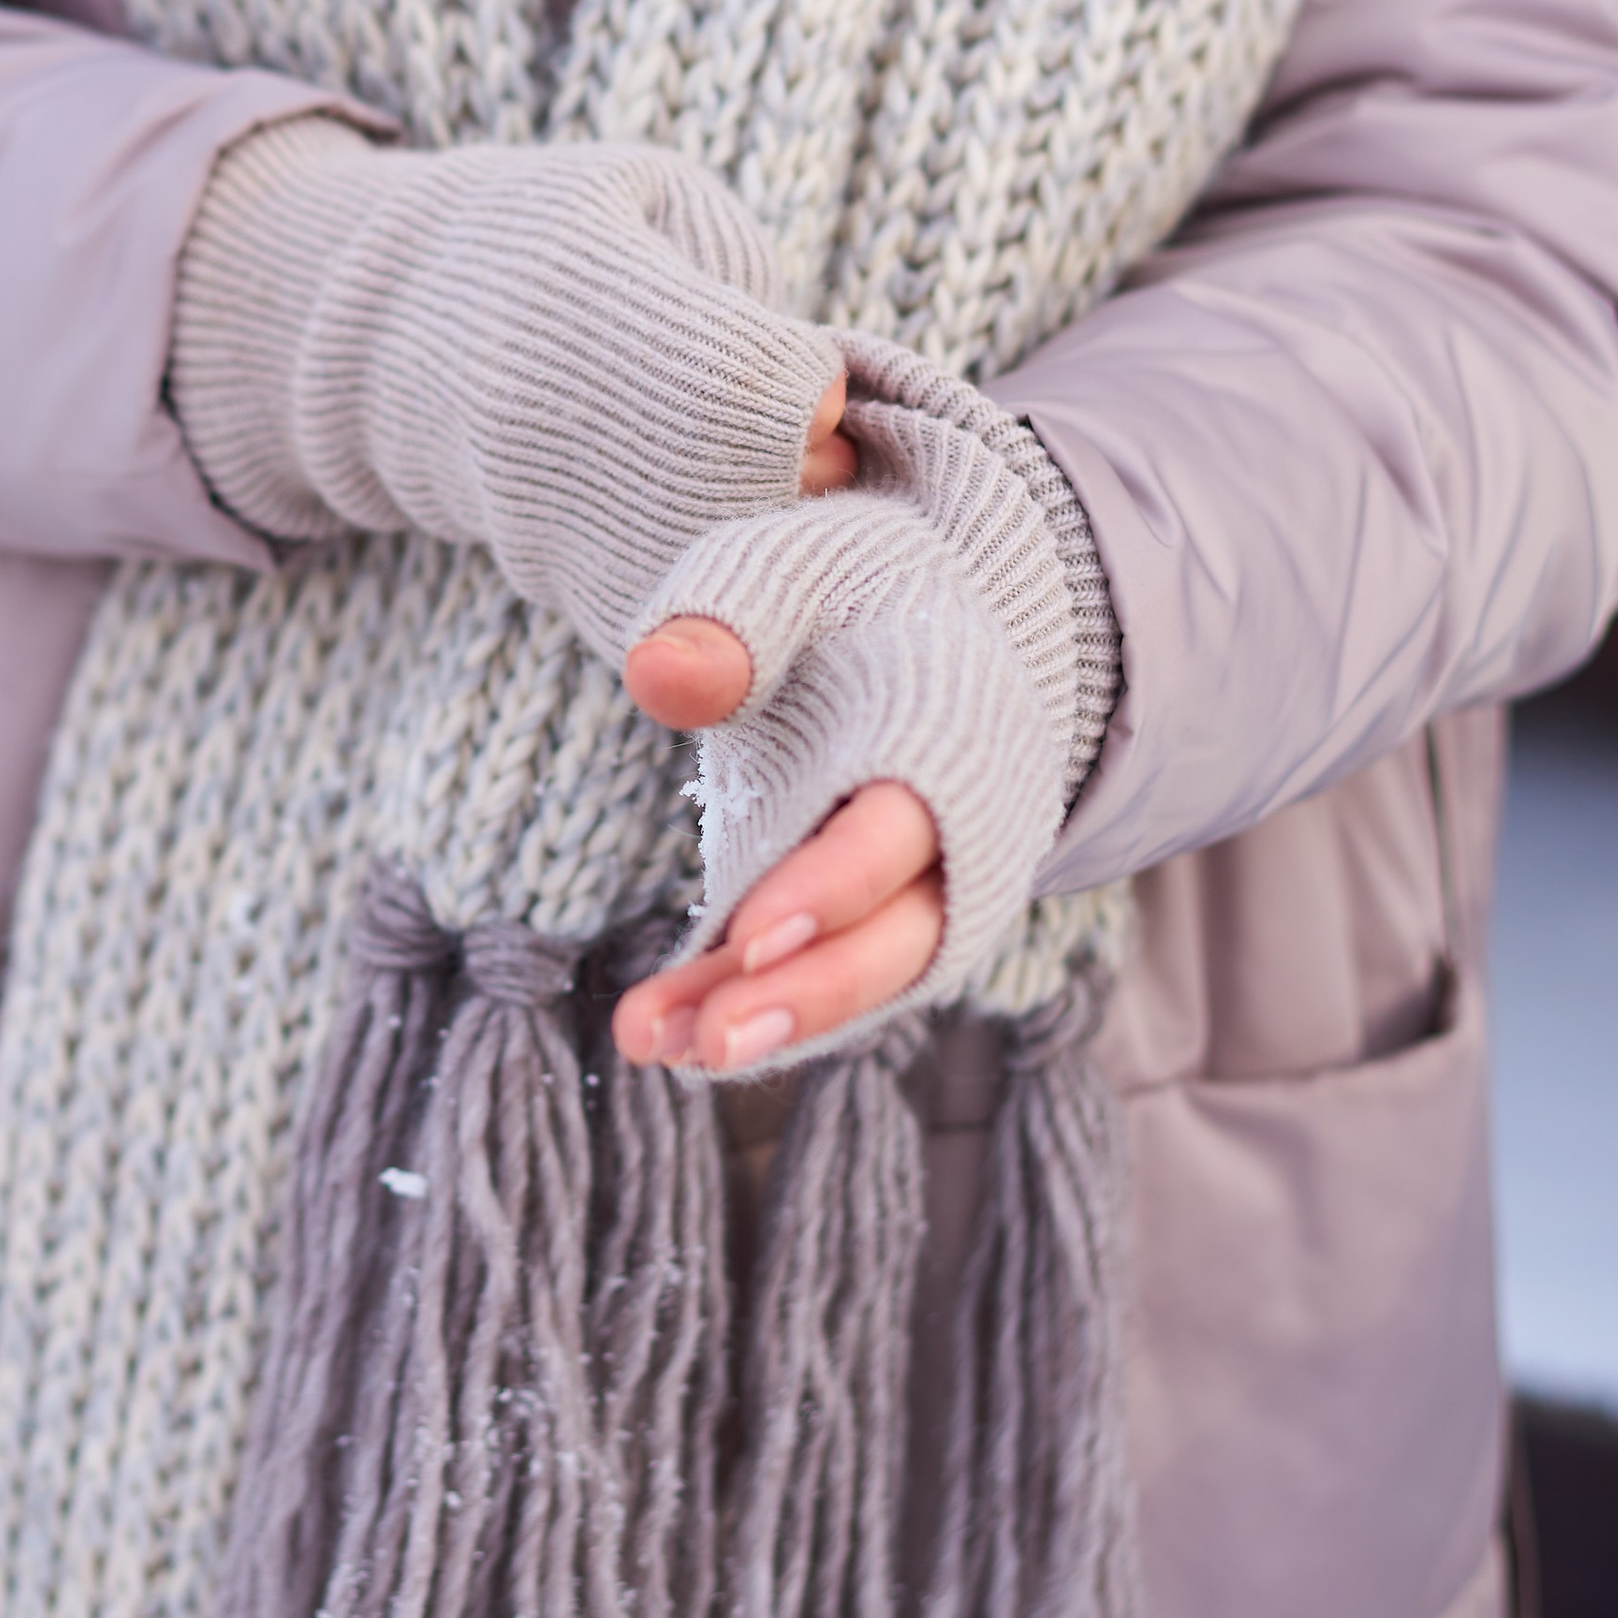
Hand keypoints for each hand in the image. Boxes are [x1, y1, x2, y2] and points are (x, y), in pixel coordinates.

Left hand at [613, 378, 944, 1069]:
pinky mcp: (888, 914)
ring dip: (769, 1020)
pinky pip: (835, 978)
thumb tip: (654, 675)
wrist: (928, 613)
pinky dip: (761, 1009)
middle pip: (900, 933)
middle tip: (709, 1042)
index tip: (750, 936)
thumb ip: (729, 617)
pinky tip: (670, 1037)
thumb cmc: (848, 585)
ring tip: (658, 1047)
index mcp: (949, 730)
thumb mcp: (794, 570)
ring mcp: (935, 882)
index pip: (902, 827)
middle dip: (806, 994)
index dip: (835, 886)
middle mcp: (963, 824)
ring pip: (867, 975)